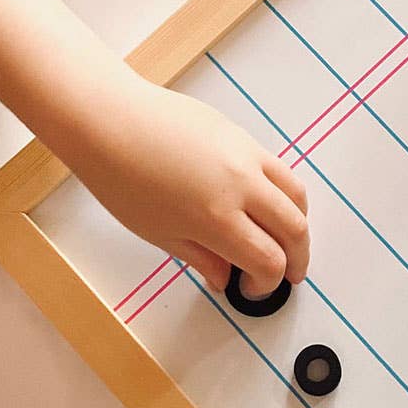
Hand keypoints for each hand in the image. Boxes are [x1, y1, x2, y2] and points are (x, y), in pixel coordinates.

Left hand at [72, 76, 309, 295]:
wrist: (109, 120)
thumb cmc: (120, 173)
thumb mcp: (158, 233)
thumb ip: (202, 258)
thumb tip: (224, 276)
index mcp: (216, 218)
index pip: (268, 260)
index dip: (267, 284)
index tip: (252, 288)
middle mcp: (240, 185)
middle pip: (294, 230)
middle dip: (297, 259)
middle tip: (288, 273)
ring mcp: (246, 155)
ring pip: (297, 194)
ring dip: (298, 223)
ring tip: (287, 238)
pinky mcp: (242, 135)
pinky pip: (279, 168)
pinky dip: (284, 192)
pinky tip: (268, 204)